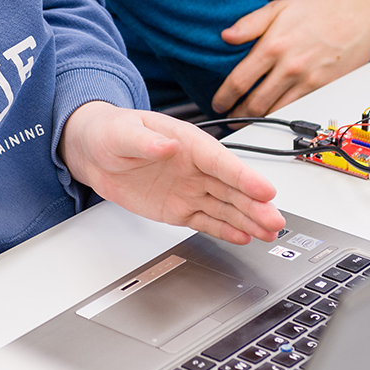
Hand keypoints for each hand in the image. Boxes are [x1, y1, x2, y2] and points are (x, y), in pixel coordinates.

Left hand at [59, 101, 284, 244]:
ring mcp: (190, 189)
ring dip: (248, 220)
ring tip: (269, 232)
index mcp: (188, 142)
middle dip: (255, 205)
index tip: (266, 190)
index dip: (245, 177)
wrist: (94, 152)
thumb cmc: (111, 132)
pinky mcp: (180, 208)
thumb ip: (146, 140)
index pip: (221, 162)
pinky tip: (244, 237)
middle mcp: (195, 167)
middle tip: (275, 220)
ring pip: (226, 207)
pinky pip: (207, 220)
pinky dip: (225, 230)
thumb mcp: (123, 132)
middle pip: (232, 188)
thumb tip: (167, 145)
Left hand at [215, 0, 369, 117]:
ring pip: (274, 111)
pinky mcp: (323, 88)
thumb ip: (249, 23)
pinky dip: (280, 115)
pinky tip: (272, 114)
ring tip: (245, 119)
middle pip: (254, 103)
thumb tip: (225, 36)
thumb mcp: (279, 7)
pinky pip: (296, 109)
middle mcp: (289, 67)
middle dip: (236, 114)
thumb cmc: (320, 9)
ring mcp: (307, 81)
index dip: (223, 96)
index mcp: (273, 45)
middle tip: (228, 116)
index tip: (217, 102)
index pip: (239, 80)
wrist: (360, 15)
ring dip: (256, 119)